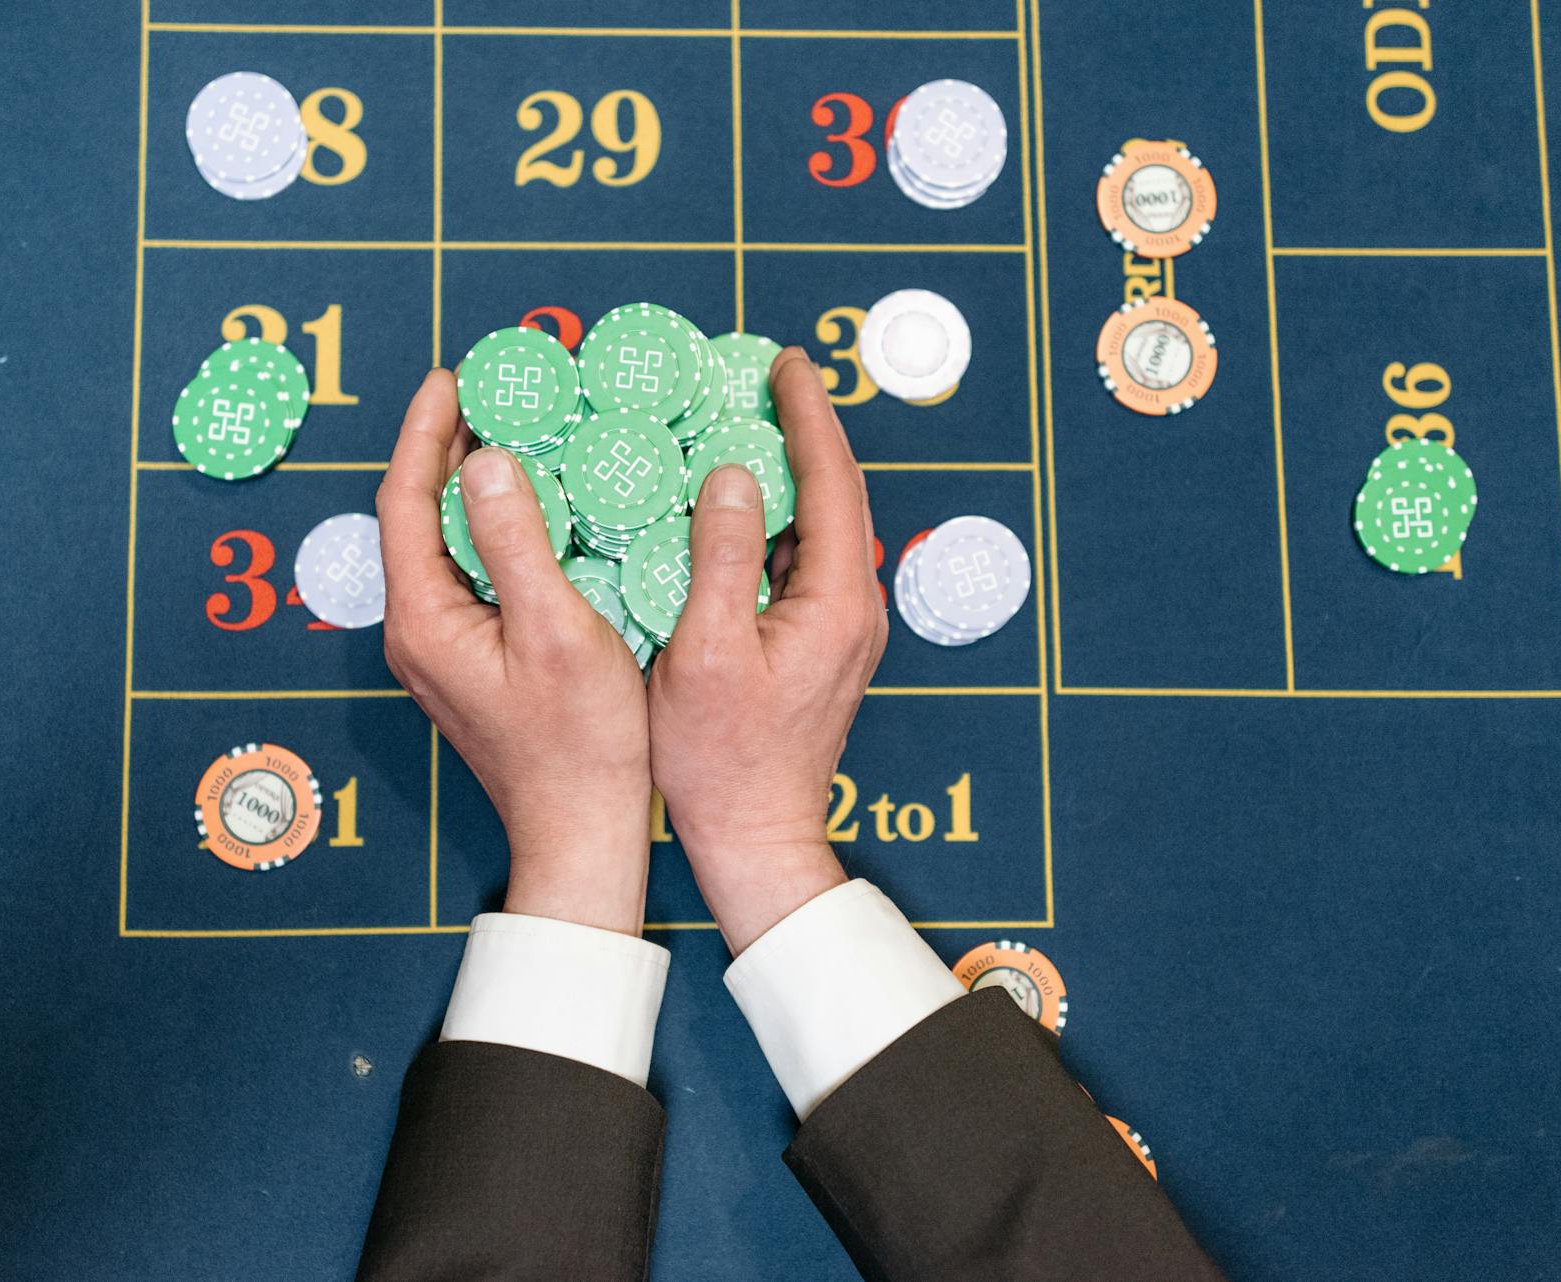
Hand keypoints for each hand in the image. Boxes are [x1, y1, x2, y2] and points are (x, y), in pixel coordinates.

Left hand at [376, 370, 653, 934]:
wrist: (582, 830)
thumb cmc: (579, 744)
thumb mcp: (555, 631)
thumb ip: (515, 543)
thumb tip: (487, 462)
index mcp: (425, 619)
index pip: (405, 501)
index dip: (425, 432)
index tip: (454, 378)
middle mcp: (418, 632)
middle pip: (416, 517)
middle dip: (445, 448)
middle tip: (487, 391)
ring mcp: (442, 650)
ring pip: (443, 544)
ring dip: (470, 486)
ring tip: (509, 432)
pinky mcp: (471, 661)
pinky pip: (469, 573)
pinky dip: (493, 528)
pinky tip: (534, 510)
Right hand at [647, 349, 888, 953]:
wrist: (756, 837)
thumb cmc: (721, 759)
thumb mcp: (705, 650)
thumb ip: (722, 556)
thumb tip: (732, 476)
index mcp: (836, 602)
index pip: (832, 481)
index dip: (808, 414)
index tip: (786, 362)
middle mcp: (855, 609)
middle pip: (836, 496)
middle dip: (803, 431)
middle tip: (762, 377)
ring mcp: (843, 629)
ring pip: (821, 528)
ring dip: (789, 475)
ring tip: (745, 424)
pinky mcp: (822, 646)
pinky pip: (804, 561)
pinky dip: (777, 520)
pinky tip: (737, 506)